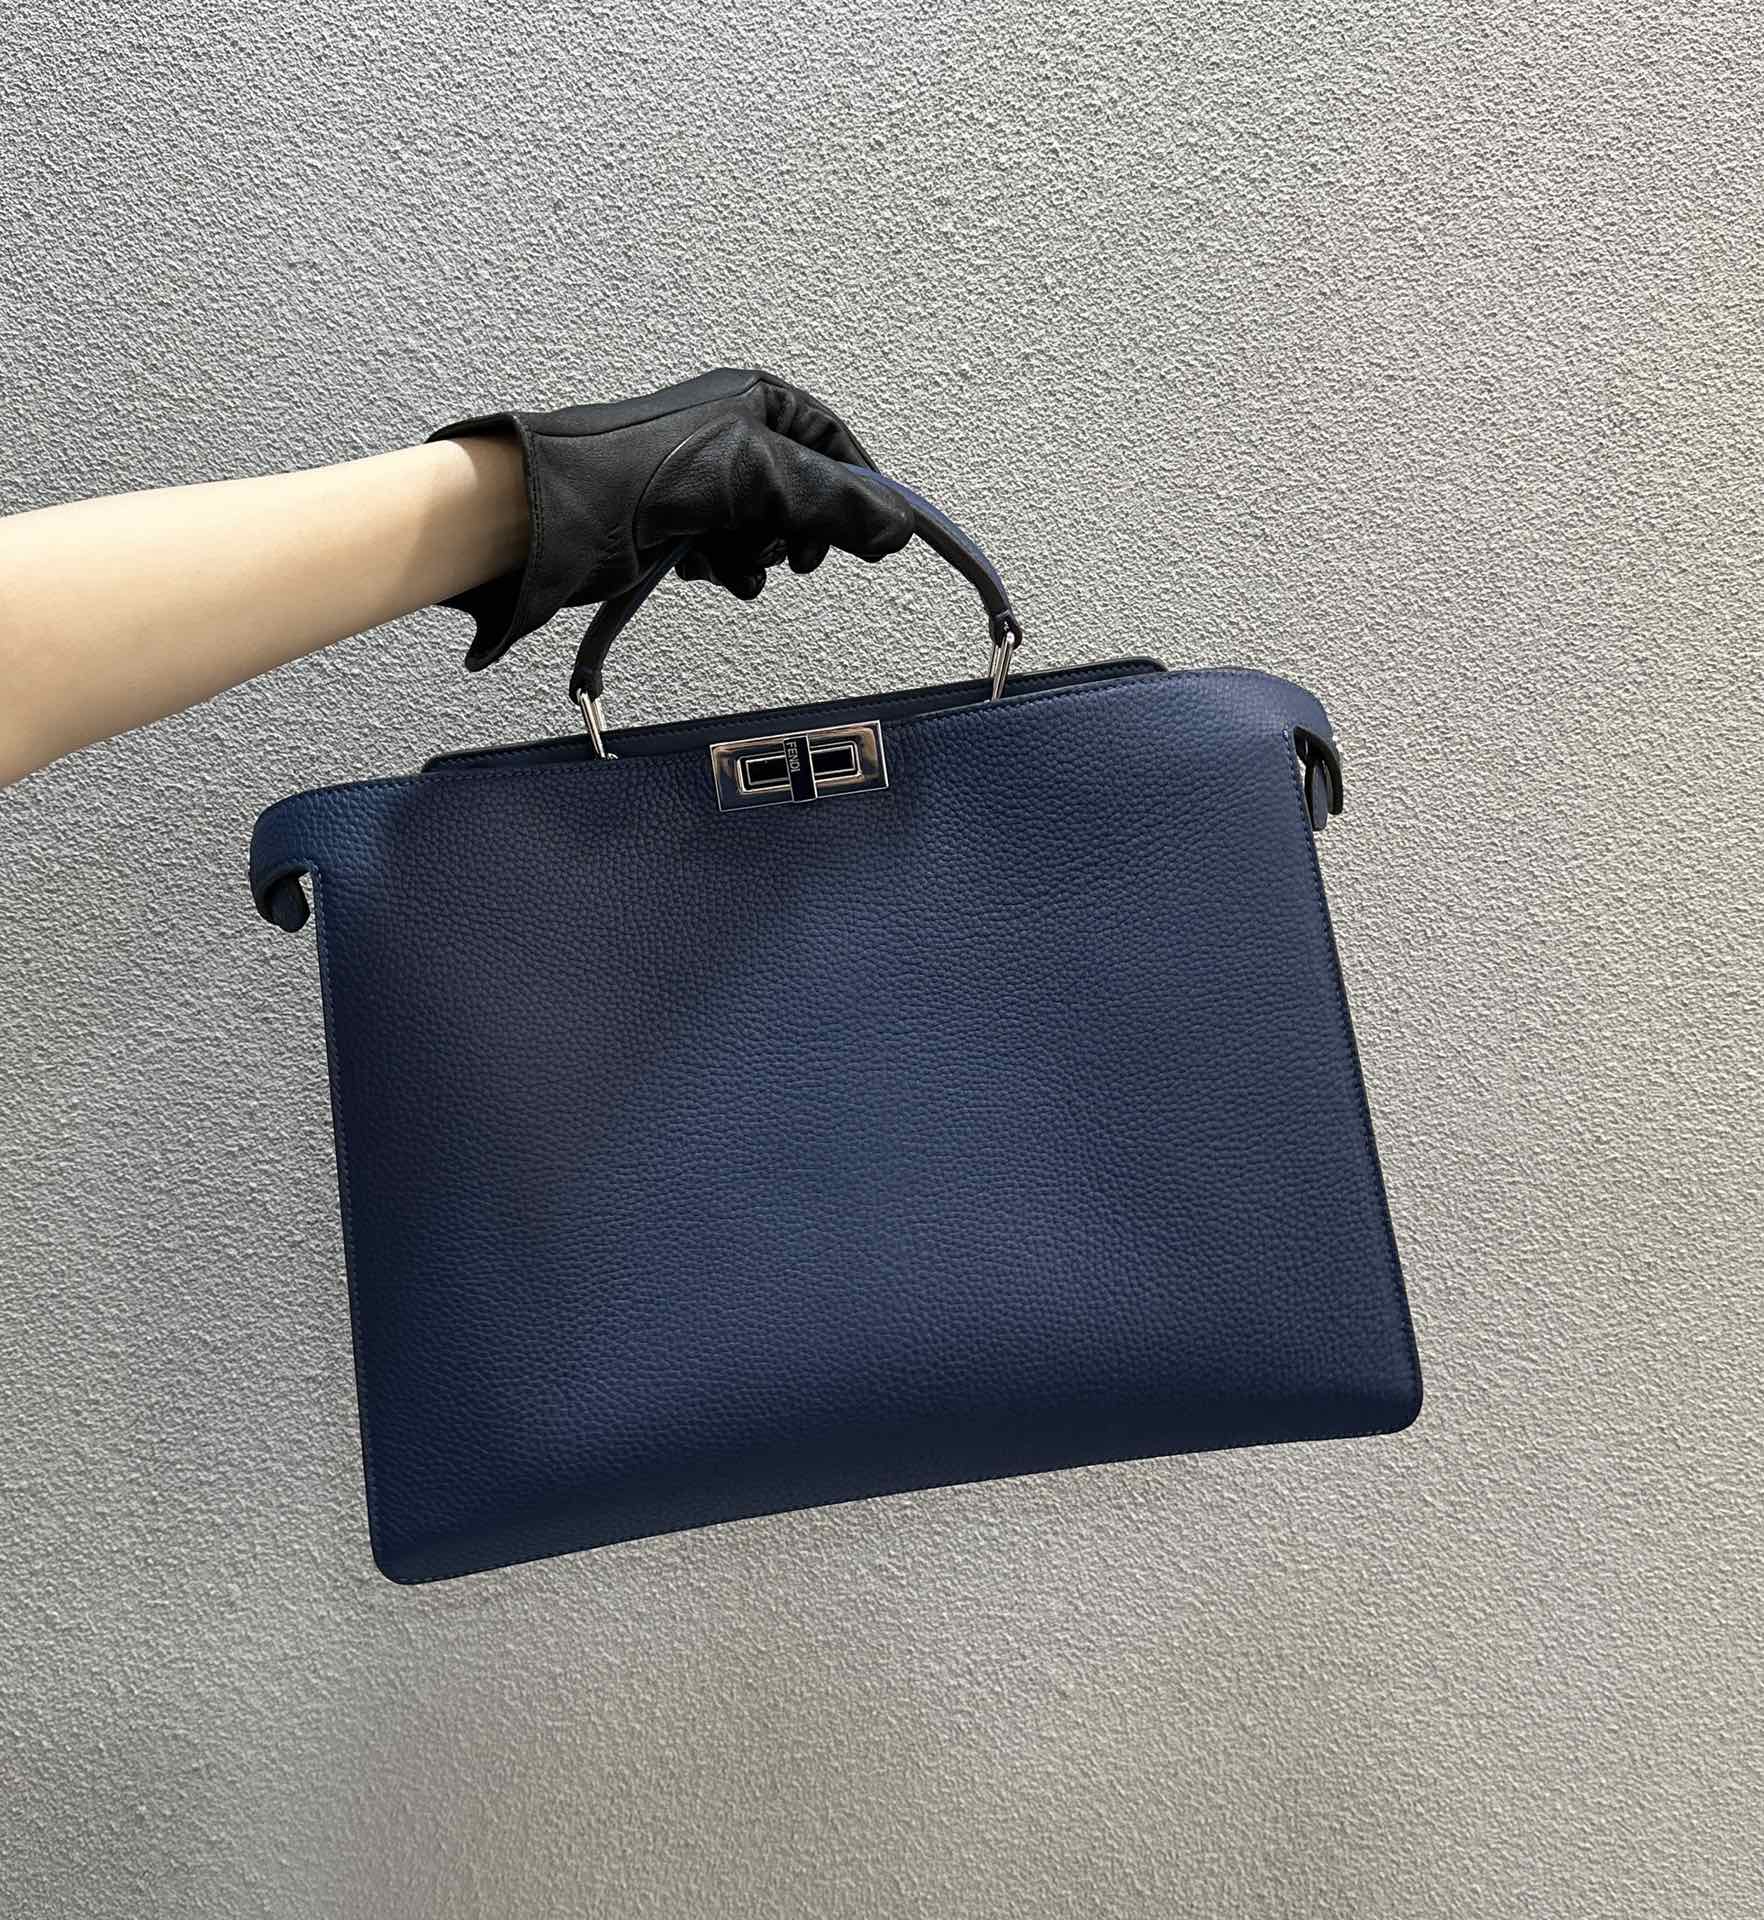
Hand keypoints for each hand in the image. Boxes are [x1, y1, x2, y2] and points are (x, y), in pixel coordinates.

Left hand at [427, 368, 915, 669]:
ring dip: (757, 554)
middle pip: (807, 496)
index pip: (837, 446)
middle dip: (797, 531)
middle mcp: (735, 433)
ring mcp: (707, 480)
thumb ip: (839, 507)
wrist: (563, 513)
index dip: (859, 493)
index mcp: (758, 398)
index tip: (875, 537)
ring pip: (770, 533)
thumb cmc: (648, 472)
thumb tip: (900, 530)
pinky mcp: (681, 523)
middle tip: (791, 552)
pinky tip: (703, 566)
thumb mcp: (764, 478)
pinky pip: (732, 553)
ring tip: (729, 554)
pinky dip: (726, 567)